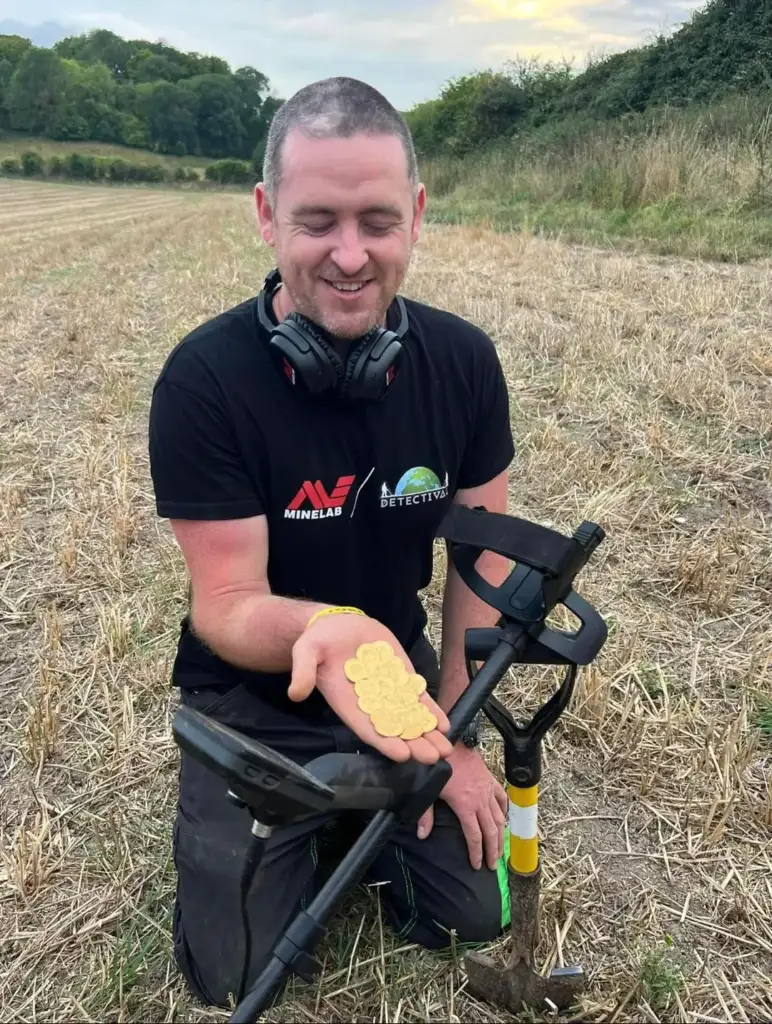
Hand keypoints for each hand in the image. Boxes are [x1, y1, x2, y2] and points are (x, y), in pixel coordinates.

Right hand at [288, 613, 452, 765]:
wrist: (337, 625)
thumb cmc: (318, 641)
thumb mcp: (306, 651)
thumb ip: (303, 671)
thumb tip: (295, 693)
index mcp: (346, 703)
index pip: (367, 727)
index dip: (384, 741)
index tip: (402, 754)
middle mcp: (369, 703)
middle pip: (394, 728)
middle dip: (414, 743)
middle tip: (433, 758)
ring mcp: (388, 691)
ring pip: (410, 717)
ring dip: (427, 733)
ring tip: (445, 749)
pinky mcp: (400, 678)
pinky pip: (417, 698)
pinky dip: (431, 711)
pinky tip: (444, 725)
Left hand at [417, 744, 506, 869]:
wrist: (452, 742)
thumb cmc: (438, 766)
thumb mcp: (429, 791)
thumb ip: (425, 815)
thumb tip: (422, 835)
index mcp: (465, 806)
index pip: (474, 835)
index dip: (476, 852)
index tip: (478, 865)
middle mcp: (480, 801)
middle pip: (491, 831)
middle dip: (493, 850)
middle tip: (494, 865)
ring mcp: (488, 790)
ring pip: (500, 818)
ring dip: (501, 835)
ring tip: (501, 849)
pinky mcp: (490, 780)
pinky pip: (501, 798)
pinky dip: (505, 810)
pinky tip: (504, 819)